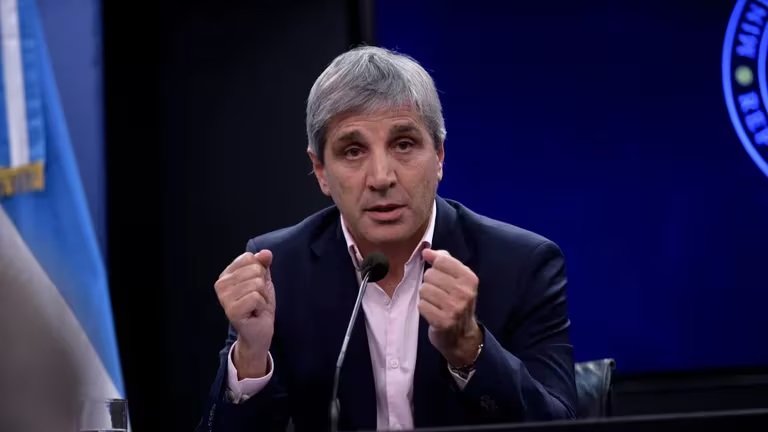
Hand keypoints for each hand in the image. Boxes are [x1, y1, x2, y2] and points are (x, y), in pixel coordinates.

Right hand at [214, 249, 274, 377]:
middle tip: (257, 298)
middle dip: (263, 285)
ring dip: (263, 297)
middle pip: (255, 269)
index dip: (260, 271)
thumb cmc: (259, 305)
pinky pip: (256, 297)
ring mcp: (224, 298)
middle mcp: (221, 284)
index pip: (248, 257)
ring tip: (256, 306)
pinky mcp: (231, 310)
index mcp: (226, 275)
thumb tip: (265, 252)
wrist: (259, 330)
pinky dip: (261, 305)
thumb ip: (263, 264)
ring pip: (256, 283)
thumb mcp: (263, 280)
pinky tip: (255, 313)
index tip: (255, 286)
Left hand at [419, 248, 482, 366]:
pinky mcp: (443, 321)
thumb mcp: (458, 279)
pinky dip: (424, 308)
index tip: (438, 273)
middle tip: (440, 294)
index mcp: (470, 279)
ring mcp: (455, 308)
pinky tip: (433, 312)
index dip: (434, 266)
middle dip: (430, 283)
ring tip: (436, 303)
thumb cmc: (456, 302)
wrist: (462, 336)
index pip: (442, 260)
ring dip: (426, 296)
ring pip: (424, 289)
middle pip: (430, 274)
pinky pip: (421, 305)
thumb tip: (426, 251)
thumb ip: (444, 260)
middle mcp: (465, 293)